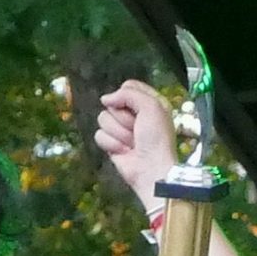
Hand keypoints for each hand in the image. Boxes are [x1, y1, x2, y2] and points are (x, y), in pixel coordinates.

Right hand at [96, 79, 178, 213]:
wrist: (151, 169)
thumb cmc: (157, 138)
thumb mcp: (151, 107)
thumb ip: (129, 93)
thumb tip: (105, 99)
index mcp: (149, 103)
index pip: (128, 86)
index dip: (126, 95)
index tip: (136, 108)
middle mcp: (135, 115)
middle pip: (113, 103)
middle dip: (124, 118)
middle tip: (137, 130)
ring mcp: (121, 130)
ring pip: (103, 118)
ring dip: (119, 133)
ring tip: (132, 143)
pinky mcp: (111, 144)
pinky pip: (99, 135)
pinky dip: (112, 144)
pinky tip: (124, 152)